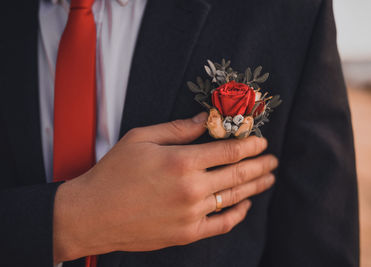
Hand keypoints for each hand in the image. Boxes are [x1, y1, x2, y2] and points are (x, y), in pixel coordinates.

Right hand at [53, 112, 277, 262]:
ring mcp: (191, 214)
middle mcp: (192, 189)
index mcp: (182, 162)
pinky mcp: (186, 233)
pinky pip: (222, 224)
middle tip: (273, 160)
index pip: (230, 151)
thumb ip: (178, 129)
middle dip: (260, 165)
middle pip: (239, 175)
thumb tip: (204, 118)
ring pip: (234, 198)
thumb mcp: (141, 139)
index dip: (250, 145)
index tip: (262, 142)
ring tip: (268, 179)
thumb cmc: (113, 173)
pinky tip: (245, 205)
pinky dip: (238, 214)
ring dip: (255, 187)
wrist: (93, 214)